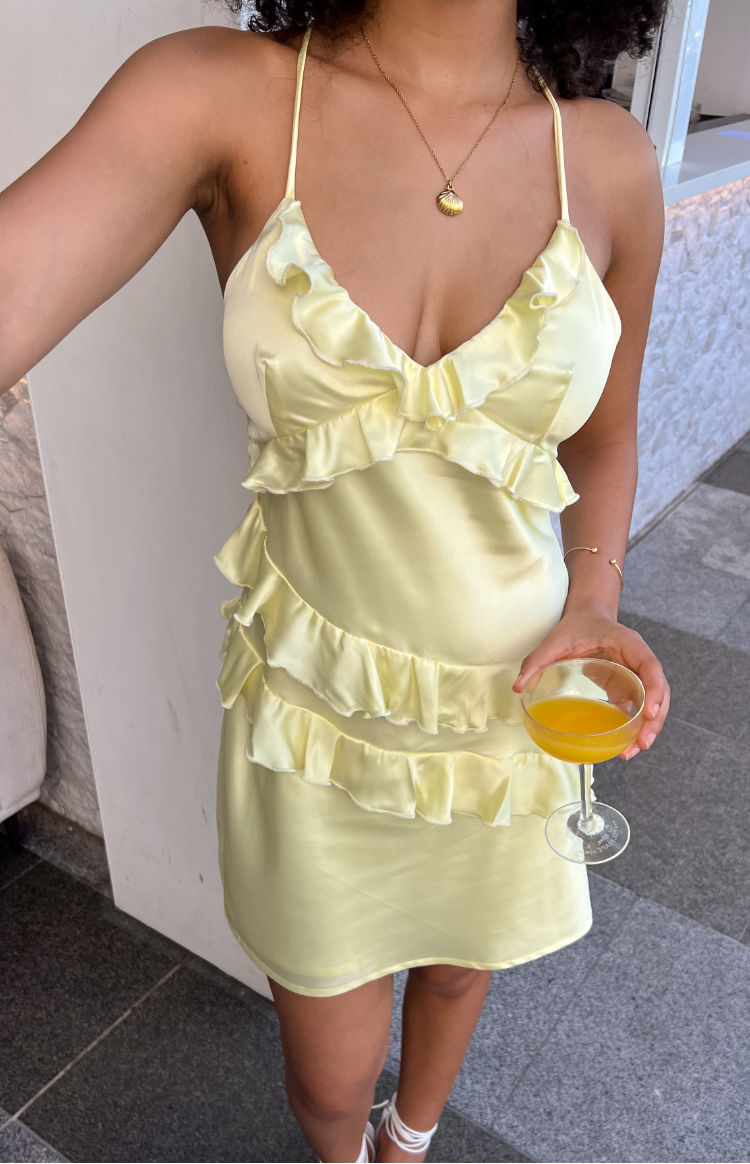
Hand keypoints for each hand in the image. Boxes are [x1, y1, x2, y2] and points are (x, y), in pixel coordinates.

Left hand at [512, 611, 669, 757]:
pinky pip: (639, 706)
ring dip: (649, 726)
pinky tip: (627, 745)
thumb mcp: (555, 640)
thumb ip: (536, 661)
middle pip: (659, 690)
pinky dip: (637, 725)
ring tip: (635, 750)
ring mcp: (636, 673)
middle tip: (642, 743)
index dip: (654, 691)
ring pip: (654, 701)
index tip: (647, 713)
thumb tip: (517, 686)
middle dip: (655, 718)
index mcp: (629, 643)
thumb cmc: (577, 625)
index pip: (650, 667)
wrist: (587, 615)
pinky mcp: (629, 685)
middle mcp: (638, 659)